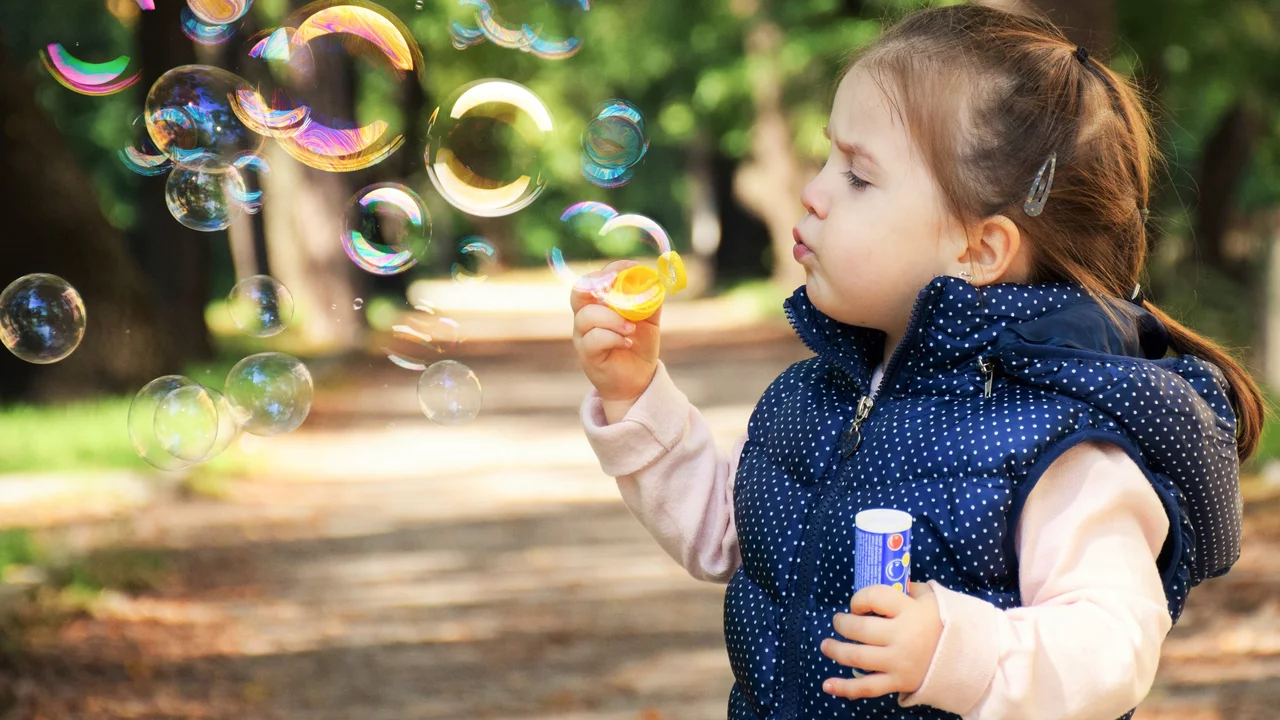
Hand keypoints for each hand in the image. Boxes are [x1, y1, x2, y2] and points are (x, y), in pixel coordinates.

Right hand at [570, 260, 661, 405]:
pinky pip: (593, 339)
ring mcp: (583, 336)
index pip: (595, 279)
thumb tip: (656, 279)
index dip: (610, 269)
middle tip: (617, 285)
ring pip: (587, 316)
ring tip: (631, 328)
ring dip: (612, 318)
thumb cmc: (639, 344)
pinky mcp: (587, 355)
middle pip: (579, 292)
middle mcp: (586, 316)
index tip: (630, 268)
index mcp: (599, 303)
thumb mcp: (649, 319)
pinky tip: (626, 342)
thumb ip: (650, 299)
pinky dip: (612, 337)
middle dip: (598, 284)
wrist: (637, 379)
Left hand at [820, 581, 942, 699]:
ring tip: (826, 645)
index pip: (873, 597)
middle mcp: (902, 636)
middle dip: (842, 624)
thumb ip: (910, 589)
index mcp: (910, 611)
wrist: (969, 659)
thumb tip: (891, 581)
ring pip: (858, 657)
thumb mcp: (933, 599)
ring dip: (836, 651)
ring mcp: (899, 662)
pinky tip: (827, 685)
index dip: (859, 599)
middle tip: (838, 622)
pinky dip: (844, 688)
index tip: (858, 605)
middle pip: (860, 629)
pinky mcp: (898, 682)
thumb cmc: (945, 625)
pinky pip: (867, 688)